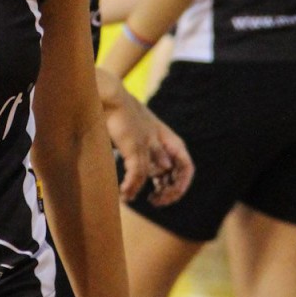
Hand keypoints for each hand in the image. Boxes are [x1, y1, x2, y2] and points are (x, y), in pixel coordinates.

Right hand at [102, 83, 193, 206]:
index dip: (180, 183)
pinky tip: (123, 194)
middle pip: (178, 172)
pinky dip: (131, 187)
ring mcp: (148, 143)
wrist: (110, 95)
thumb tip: (159, 168)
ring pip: (154, 176)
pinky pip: (138, 174)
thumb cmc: (122, 110)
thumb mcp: (141, 130)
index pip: (185, 165)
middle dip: (170, 192)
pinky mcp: (134, 146)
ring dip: (143, 190)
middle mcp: (161, 141)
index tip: (163, 192)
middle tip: (156, 201)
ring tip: (129, 198)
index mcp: (166, 137)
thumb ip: (151, 148)